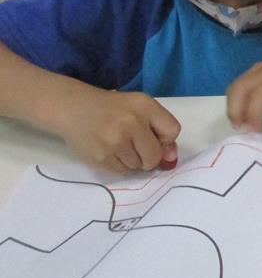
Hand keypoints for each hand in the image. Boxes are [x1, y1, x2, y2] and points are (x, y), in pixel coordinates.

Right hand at [55, 90, 180, 173]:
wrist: (73, 108)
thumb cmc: (112, 109)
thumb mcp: (139, 107)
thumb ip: (160, 128)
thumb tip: (171, 158)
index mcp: (144, 105)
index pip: (173, 131)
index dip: (166, 140)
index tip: (155, 138)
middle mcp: (131, 122)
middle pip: (155, 155)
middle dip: (150, 156)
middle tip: (136, 146)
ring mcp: (114, 142)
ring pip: (138, 166)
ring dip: (133, 160)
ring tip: (119, 145)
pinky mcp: (100, 158)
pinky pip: (122, 172)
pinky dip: (119, 165)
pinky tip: (109, 151)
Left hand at [226, 59, 261, 131]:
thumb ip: (256, 98)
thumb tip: (242, 120)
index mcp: (259, 71)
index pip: (236, 86)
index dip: (232, 107)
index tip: (236, 125)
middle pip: (244, 88)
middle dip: (239, 110)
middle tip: (244, 128)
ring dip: (254, 113)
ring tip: (257, 129)